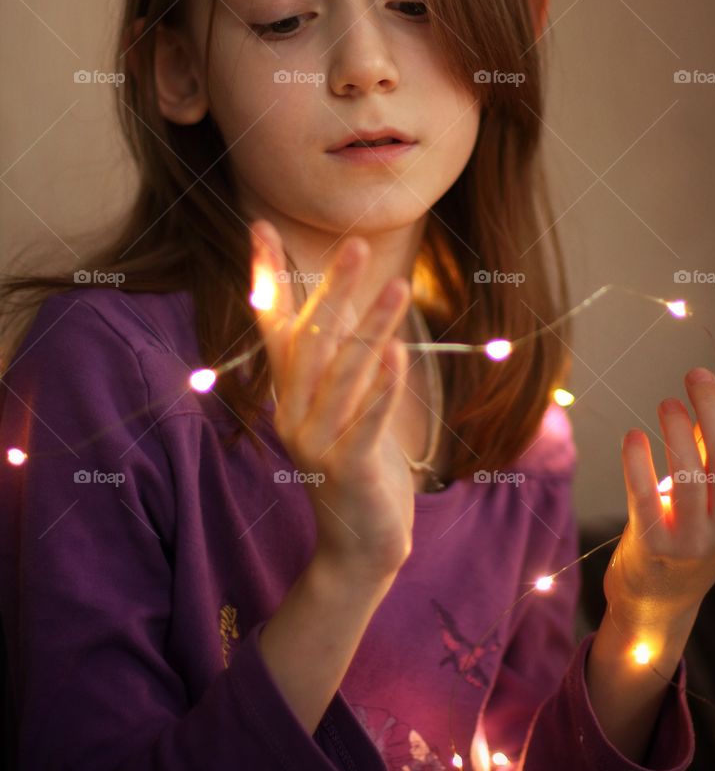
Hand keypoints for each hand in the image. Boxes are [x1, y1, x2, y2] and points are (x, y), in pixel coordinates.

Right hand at [249, 220, 415, 581]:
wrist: (359, 544)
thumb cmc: (356, 460)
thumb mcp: (342, 401)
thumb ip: (337, 353)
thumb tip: (334, 296)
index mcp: (289, 391)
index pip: (272, 324)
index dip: (266, 276)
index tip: (259, 227)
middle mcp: (292, 412)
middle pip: (309, 341)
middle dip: (333, 291)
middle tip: (357, 245)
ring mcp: (316, 442)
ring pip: (341, 375)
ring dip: (370, 329)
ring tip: (397, 287)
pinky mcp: (348, 469)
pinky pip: (365, 422)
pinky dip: (383, 389)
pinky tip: (399, 355)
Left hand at [604, 360, 714, 625]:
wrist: (656, 601)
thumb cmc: (688, 532)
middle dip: (712, 408)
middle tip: (695, 375)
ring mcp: (695, 541)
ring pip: (691, 475)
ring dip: (675, 429)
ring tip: (666, 402)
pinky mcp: (655, 547)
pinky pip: (646, 498)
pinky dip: (638, 462)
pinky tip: (633, 435)